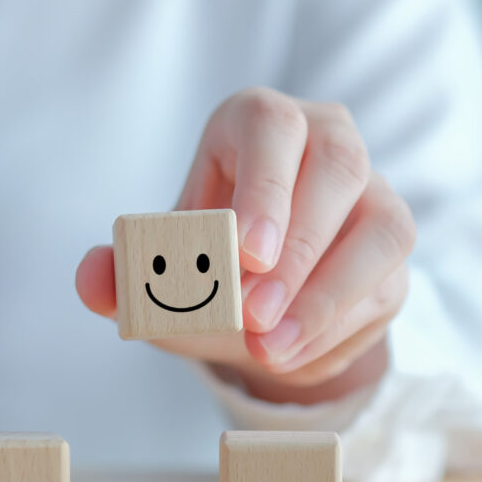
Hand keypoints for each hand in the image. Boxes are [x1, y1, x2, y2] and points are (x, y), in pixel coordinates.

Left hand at [76, 88, 415, 398]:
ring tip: (267, 349)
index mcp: (257, 124)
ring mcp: (372, 192)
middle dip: (298, 250)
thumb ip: (119, 271)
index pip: (272, 128)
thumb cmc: (203, 259)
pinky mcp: (391, 249)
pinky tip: (288, 356)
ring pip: (382, 229)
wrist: (255, 297)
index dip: (264, 185)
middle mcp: (326, 141)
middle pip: (339, 170)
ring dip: (326, 297)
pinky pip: (385, 285)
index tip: (245, 252)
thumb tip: (91, 280)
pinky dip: (336, 330)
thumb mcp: (157, 264)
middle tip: (249, 314)